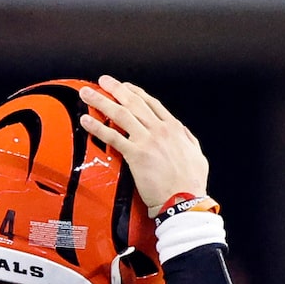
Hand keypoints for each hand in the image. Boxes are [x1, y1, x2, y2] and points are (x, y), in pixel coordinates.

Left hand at [78, 77, 208, 213]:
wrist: (185, 201)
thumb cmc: (191, 184)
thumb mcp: (197, 155)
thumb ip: (188, 140)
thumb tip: (182, 133)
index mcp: (174, 128)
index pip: (151, 103)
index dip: (135, 92)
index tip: (125, 87)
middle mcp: (160, 130)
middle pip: (133, 102)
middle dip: (116, 89)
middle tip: (103, 81)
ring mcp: (147, 141)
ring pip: (120, 114)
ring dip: (101, 101)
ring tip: (87, 94)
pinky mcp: (136, 154)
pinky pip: (112, 136)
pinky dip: (97, 127)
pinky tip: (86, 121)